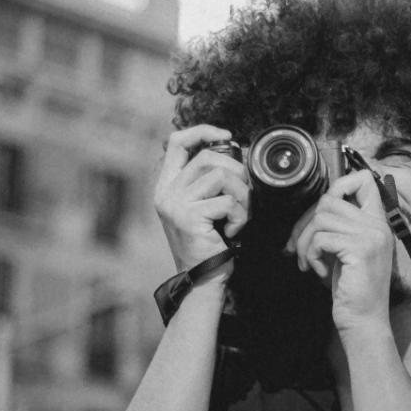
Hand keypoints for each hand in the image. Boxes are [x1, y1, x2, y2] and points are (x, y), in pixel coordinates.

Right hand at [153, 125, 248, 271]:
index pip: (176, 142)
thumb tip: (235, 149)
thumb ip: (208, 180)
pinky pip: (227, 201)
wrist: (203, 279)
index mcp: (167, 185)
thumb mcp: (204, 206)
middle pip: (207, 157)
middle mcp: (166, 192)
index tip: (227, 135)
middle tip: (245, 195)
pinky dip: (240, 216)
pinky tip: (233, 231)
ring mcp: (175, 204)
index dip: (202, 131)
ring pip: (220, 176)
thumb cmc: (210, 243)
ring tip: (240, 215)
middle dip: (236, 171)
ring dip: (242, 196)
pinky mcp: (188, 217)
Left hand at [289, 169, 394, 332]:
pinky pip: (321, 238)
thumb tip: (315, 207)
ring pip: (322, 218)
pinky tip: (319, 271)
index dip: (338, 184)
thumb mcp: (346, 250)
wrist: (363, 320)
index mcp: (377, 223)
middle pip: (330, 199)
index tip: (321, 209)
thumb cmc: (351, 289)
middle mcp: (378, 226)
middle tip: (300, 247)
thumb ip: (339, 226)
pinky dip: (312, 255)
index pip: (364, 180)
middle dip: (307, 223)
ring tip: (309, 262)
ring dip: (306, 242)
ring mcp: (371, 236)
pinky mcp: (360, 249)